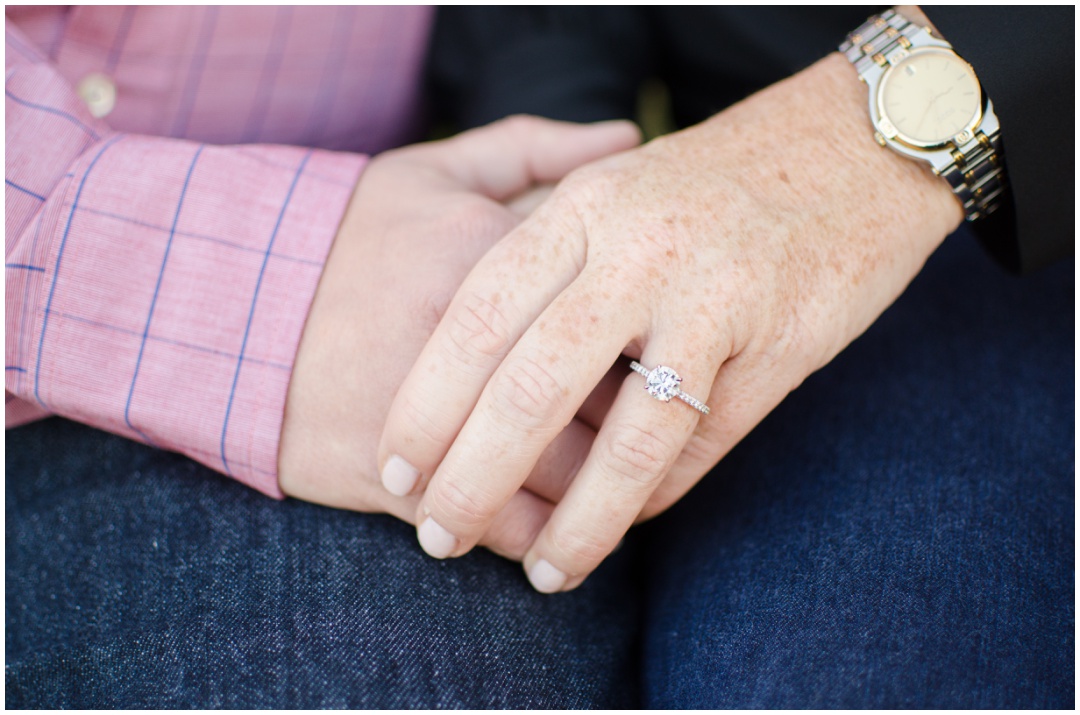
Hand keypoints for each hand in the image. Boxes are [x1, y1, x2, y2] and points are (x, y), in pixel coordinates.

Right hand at [277, 116, 639, 559]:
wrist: (225, 305)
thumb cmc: (342, 235)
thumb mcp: (434, 174)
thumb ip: (535, 151)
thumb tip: (626, 137)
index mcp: (505, 265)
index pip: (622, 316)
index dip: (658, 344)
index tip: (665, 355)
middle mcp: (486, 348)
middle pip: (610, 404)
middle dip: (646, 425)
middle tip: (658, 433)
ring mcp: (445, 420)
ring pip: (569, 480)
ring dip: (605, 497)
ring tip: (615, 495)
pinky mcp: (403, 481)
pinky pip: (502, 527)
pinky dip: (540, 538)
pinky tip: (551, 531)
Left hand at [378, 54, 962, 589]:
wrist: (855, 145)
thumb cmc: (716, 178)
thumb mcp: (614, 184)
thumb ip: (548, 253)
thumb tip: (485, 366)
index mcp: (580, 210)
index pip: (476, 316)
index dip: (426, 401)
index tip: (395, 465)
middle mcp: (635, 251)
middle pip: (528, 386)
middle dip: (472, 477)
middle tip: (438, 534)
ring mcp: (709, 296)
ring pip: (623, 437)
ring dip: (575, 521)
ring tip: (541, 576)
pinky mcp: (775, 343)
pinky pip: (699, 445)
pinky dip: (652, 498)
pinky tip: (619, 528)